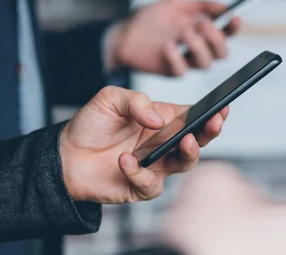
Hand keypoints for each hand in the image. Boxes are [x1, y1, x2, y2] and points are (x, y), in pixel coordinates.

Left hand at [59, 86, 228, 203]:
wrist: (64, 155)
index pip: (193, 116)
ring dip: (189, 153)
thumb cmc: (91, 125)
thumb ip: (137, 102)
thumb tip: (159, 120)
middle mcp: (163, 144)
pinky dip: (139, 173)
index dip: (210, 112)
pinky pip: (151, 184)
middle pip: (197, 140)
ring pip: (185, 164)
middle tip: (213, 123)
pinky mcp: (141, 186)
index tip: (221, 107)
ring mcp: (155, 166)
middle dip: (210, 132)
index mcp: (163, 120)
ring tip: (184, 141)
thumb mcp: (110, 99)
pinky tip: (125, 160)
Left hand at [104, 0, 241, 75]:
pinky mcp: (169, 71)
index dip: (233, 28)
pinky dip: (176, 57)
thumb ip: (201, 5)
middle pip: (221, 53)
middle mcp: (197, 48)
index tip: (233, 17)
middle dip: (216, 39)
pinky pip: (181, 70)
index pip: (227, 34)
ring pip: (206, 64)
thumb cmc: (150, 19)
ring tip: (183, 32)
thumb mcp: (177, 4)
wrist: (124, 32)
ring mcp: (184, 61)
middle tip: (203, 25)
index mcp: (202, 32)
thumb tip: (224, 6)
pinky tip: (167, 44)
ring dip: (198, 46)